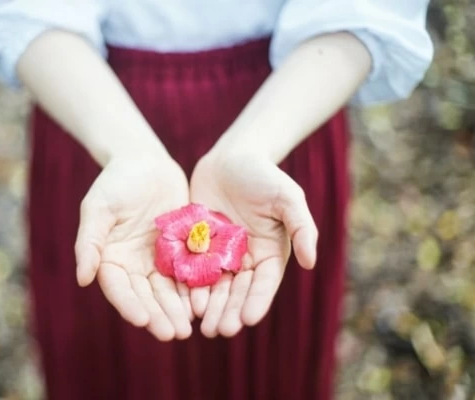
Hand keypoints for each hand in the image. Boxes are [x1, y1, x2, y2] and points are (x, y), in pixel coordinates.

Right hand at [75, 154, 192, 340]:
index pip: (119, 288)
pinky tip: (205, 304)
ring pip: (168, 291)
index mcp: (110, 258)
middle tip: (174, 334)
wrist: (145, 161)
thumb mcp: (98, 207)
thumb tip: (83, 279)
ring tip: (190, 328)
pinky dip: (194, 290)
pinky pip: (187, 274)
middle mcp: (133, 265)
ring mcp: (157, 260)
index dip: (129, 305)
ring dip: (177, 310)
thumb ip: (90, 241)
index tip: (142, 320)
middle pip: (146, 296)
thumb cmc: (117, 180)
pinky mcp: (179, 251)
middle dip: (159, 315)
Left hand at [189, 149, 317, 336]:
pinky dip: (188, 286)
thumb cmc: (264, 175)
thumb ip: (302, 227)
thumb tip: (311, 262)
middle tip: (219, 331)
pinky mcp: (196, 245)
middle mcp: (244, 259)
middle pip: (237, 291)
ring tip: (201, 324)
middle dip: (229, 311)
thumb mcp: (288, 197)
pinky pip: (192, 269)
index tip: (248, 319)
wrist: (231, 158)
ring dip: (209, 306)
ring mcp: (219, 254)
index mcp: (268, 253)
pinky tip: (182, 300)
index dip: (256, 301)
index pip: (263, 283)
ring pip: (214, 286)